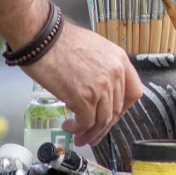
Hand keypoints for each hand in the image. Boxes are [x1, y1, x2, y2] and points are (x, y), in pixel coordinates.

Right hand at [22, 22, 142, 146]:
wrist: (42, 38)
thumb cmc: (60, 40)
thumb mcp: (94, 48)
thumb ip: (103, 68)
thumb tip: (99, 87)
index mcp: (120, 60)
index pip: (134, 92)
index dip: (123, 108)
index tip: (113, 115)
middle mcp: (114, 74)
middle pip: (116, 109)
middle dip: (104, 125)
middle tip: (93, 133)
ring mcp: (100, 87)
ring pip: (102, 120)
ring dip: (91, 132)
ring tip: (80, 136)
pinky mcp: (83, 97)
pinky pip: (86, 122)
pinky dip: (78, 128)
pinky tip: (69, 126)